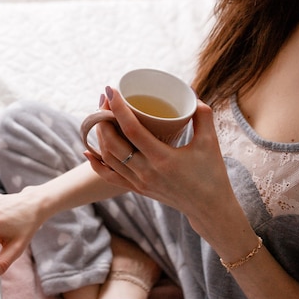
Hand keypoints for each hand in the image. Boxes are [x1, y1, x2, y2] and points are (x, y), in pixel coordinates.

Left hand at [85, 87, 234, 230]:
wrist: (208, 208)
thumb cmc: (211, 174)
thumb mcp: (210, 142)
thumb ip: (202, 115)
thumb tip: (190, 92)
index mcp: (163, 159)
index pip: (132, 129)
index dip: (118, 108)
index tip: (111, 90)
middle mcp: (146, 172)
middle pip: (113, 143)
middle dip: (103, 118)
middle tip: (104, 99)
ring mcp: (139, 182)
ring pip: (108, 157)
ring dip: (99, 136)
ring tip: (99, 116)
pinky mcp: (136, 189)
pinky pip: (109, 176)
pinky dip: (96, 163)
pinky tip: (87, 150)